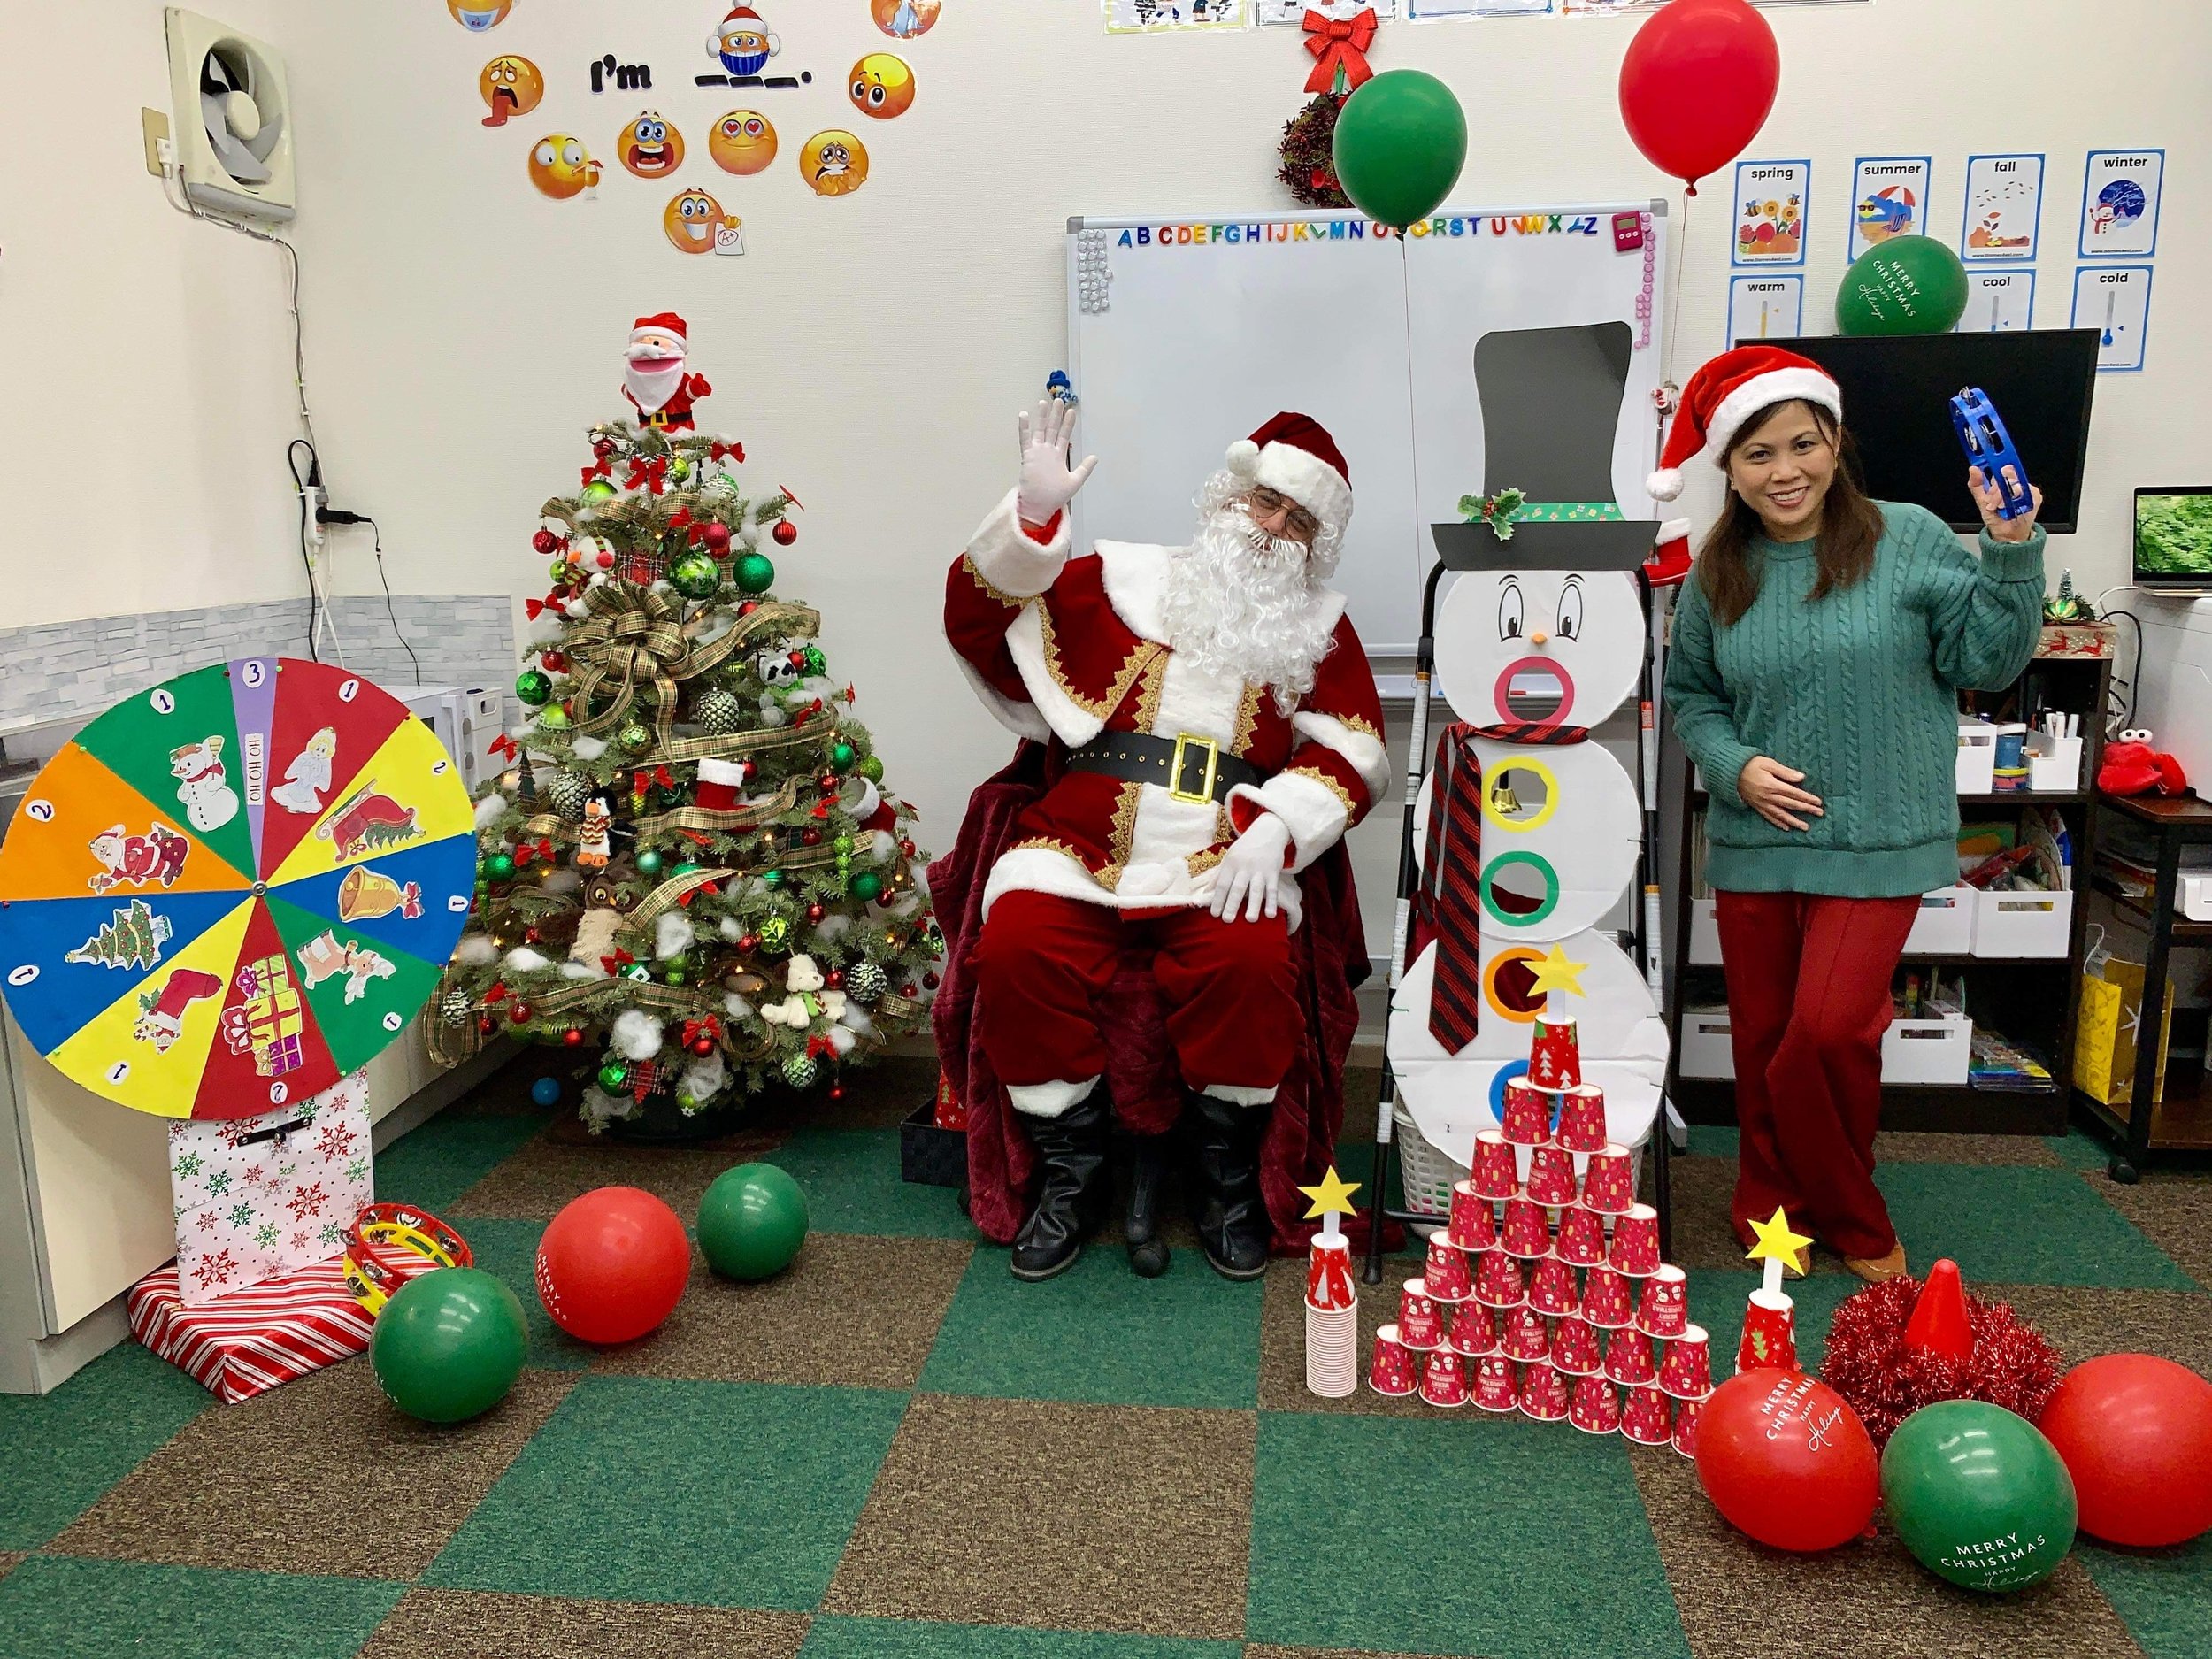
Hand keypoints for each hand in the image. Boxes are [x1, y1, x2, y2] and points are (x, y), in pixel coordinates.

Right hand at [1015, 398, 1096, 527]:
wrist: (1040, 506)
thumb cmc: (1055, 497)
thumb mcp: (1075, 482)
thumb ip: (1084, 469)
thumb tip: (1095, 457)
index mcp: (1059, 456)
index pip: (1065, 435)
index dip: (1068, 424)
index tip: (1072, 411)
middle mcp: (1048, 452)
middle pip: (1053, 429)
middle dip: (1056, 415)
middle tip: (1058, 400)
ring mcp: (1038, 453)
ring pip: (1040, 431)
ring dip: (1042, 418)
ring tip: (1043, 403)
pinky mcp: (1028, 457)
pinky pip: (1025, 440)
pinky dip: (1024, 428)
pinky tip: (1024, 415)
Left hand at [1209, 814, 1291, 922]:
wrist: (1267, 832)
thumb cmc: (1245, 848)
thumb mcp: (1229, 857)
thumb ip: (1218, 875)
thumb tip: (1205, 892)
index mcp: (1231, 864)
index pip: (1222, 884)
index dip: (1218, 899)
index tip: (1214, 914)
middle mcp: (1245, 867)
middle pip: (1237, 888)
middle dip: (1232, 904)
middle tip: (1227, 920)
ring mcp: (1260, 870)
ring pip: (1256, 889)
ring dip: (1253, 905)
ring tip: (1250, 919)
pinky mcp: (1273, 872)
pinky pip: (1273, 889)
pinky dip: (1272, 902)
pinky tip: (1270, 914)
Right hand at [1737, 756, 1822, 831]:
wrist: (1730, 773)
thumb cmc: (1750, 764)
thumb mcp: (1768, 763)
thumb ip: (1785, 772)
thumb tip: (1802, 777)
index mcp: (1773, 785)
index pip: (1794, 793)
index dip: (1807, 798)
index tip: (1818, 802)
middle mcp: (1768, 797)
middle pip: (1791, 805)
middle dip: (1806, 809)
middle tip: (1819, 814)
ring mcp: (1762, 803)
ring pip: (1781, 815)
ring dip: (1794, 821)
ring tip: (1805, 827)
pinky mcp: (1756, 806)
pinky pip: (1769, 817)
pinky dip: (1778, 823)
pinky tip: (1786, 827)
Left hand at [1969, 466, 2042, 543]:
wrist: (2005, 534)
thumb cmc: (1996, 517)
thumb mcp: (1981, 500)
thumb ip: (1976, 484)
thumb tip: (1973, 469)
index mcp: (2004, 481)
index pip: (2002, 465)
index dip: (1997, 463)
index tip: (1990, 463)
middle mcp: (2016, 483)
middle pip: (2008, 474)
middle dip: (1996, 489)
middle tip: (1991, 501)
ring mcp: (2026, 489)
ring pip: (2014, 484)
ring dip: (2002, 498)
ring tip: (1997, 508)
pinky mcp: (2035, 496)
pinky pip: (2025, 493)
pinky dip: (2014, 502)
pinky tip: (2009, 509)